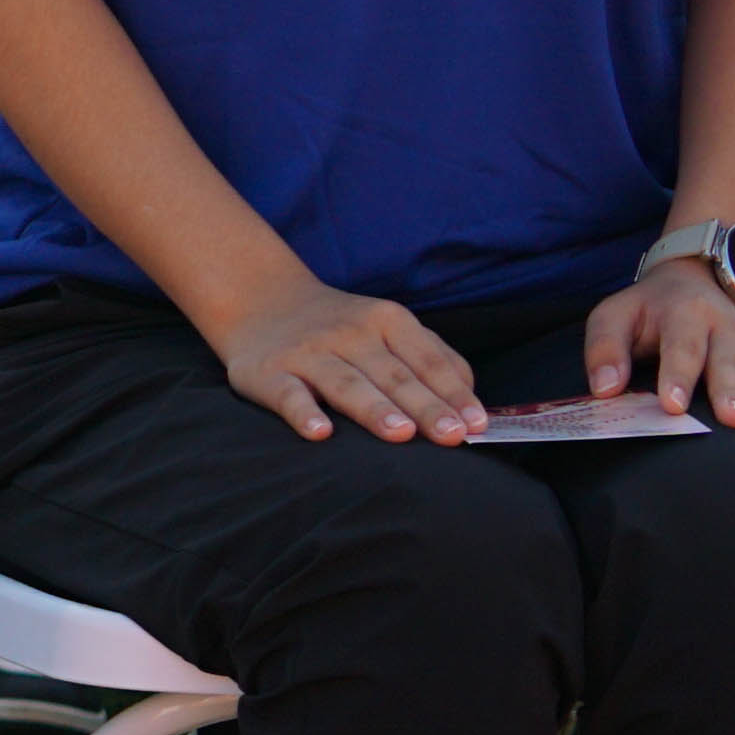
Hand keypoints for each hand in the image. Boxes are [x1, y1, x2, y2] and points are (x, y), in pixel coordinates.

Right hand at [208, 282, 479, 443]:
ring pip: (347, 383)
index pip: (427, 360)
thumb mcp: (386, 324)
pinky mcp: (268, 373)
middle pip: (393, 375)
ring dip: (375, 409)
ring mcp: (307, 352)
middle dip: (425, 406)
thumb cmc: (338, 325)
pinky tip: (321, 434)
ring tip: (401, 434)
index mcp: (385, 320)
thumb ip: (429, 354)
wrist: (258, 299)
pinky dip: (304, 413)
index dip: (453, 392)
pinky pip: (288, 395)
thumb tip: (468, 397)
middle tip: (452, 435)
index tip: (476, 424)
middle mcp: (348, 333)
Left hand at [580, 267, 734, 445]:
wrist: (693, 280)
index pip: (682, 347)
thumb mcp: (615, 316)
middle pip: (731, 361)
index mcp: (684, 316)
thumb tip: (604, 389)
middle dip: (733, 390)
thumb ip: (605, 350)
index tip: (674, 406)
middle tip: (734, 421)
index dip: (678, 376)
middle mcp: (727, 328)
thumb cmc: (648, 311)